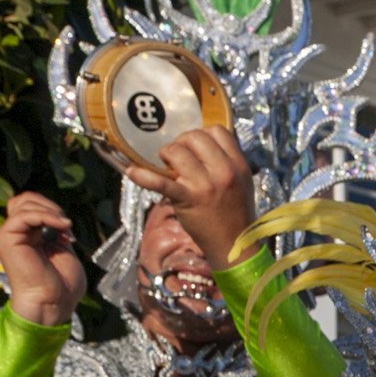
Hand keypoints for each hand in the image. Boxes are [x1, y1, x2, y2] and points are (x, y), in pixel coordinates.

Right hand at [0, 192, 86, 326]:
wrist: (54, 303)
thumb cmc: (62, 285)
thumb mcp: (63, 250)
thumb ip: (56, 232)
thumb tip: (58, 217)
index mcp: (27, 235)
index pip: (30, 205)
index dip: (51, 209)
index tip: (68, 228)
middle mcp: (16, 233)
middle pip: (25, 199)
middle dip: (51, 207)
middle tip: (67, 226)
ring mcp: (9, 236)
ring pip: (24, 203)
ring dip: (50, 211)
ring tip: (66, 228)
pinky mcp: (7, 239)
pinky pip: (24, 215)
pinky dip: (46, 216)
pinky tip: (62, 226)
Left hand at [126, 126, 255, 267]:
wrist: (234, 246)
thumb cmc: (235, 214)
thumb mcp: (242, 183)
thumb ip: (228, 163)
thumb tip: (203, 144)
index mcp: (239, 165)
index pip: (218, 130)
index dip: (202, 135)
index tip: (196, 149)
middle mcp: (224, 172)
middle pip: (195, 136)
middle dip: (181, 143)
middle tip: (178, 159)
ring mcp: (205, 185)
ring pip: (177, 151)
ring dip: (167, 155)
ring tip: (168, 168)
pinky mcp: (187, 199)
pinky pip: (161, 182)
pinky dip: (143, 176)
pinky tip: (132, 173)